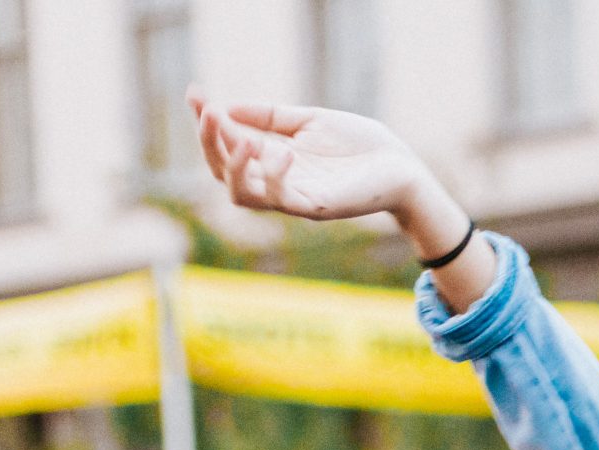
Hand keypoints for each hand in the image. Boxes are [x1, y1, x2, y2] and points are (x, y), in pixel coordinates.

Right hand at [189, 91, 460, 247]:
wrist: (403, 166)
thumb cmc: (361, 145)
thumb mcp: (308, 120)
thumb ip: (270, 116)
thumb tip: (226, 107)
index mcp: (274, 160)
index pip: (227, 145)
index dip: (207, 121)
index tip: (195, 92)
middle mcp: (278, 183)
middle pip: (222, 173)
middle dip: (209, 142)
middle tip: (208, 112)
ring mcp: (295, 199)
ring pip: (241, 194)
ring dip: (231, 164)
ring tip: (240, 136)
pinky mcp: (315, 208)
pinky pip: (279, 199)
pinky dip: (273, 175)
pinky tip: (283, 152)